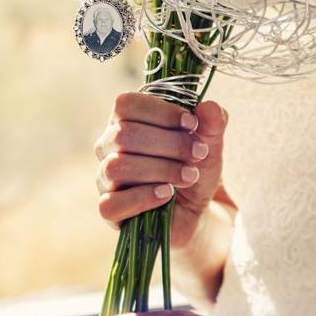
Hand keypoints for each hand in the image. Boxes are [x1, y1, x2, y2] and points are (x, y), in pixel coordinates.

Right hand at [94, 93, 227, 247]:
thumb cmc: (191, 167)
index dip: (160, 111)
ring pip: (117, 166)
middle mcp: (108, 147)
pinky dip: (143, 198)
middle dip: (169, 143)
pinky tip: (167, 194)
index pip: (126, 105)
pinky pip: (112, 203)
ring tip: (189, 176)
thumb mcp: (209, 144)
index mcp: (125, 122)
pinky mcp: (108, 210)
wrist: (193, 210)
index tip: (192, 124)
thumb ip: (212, 123)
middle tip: (199, 152)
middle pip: (123, 134)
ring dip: (160, 169)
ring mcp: (104, 178)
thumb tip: (209, 107)